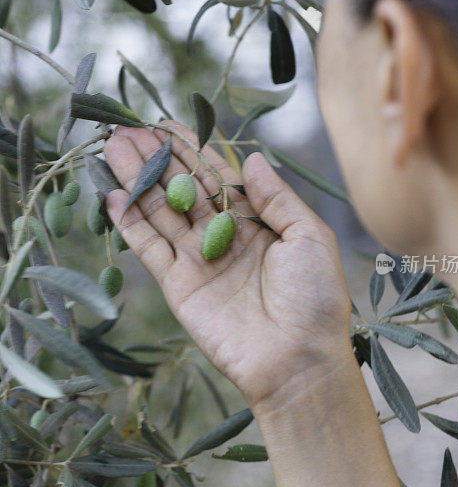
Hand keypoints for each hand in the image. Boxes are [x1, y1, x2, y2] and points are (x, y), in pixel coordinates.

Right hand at [103, 122, 353, 410]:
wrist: (298, 361)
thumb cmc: (315, 300)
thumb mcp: (309, 237)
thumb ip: (277, 197)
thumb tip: (254, 158)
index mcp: (257, 224)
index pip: (218, 178)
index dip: (192, 151)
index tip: (167, 125)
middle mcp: (224, 238)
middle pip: (183, 190)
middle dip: (157, 160)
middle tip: (129, 130)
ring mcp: (199, 262)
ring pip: (160, 212)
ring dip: (137, 181)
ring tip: (114, 147)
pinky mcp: (179, 287)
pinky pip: (149, 249)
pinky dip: (130, 223)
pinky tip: (113, 194)